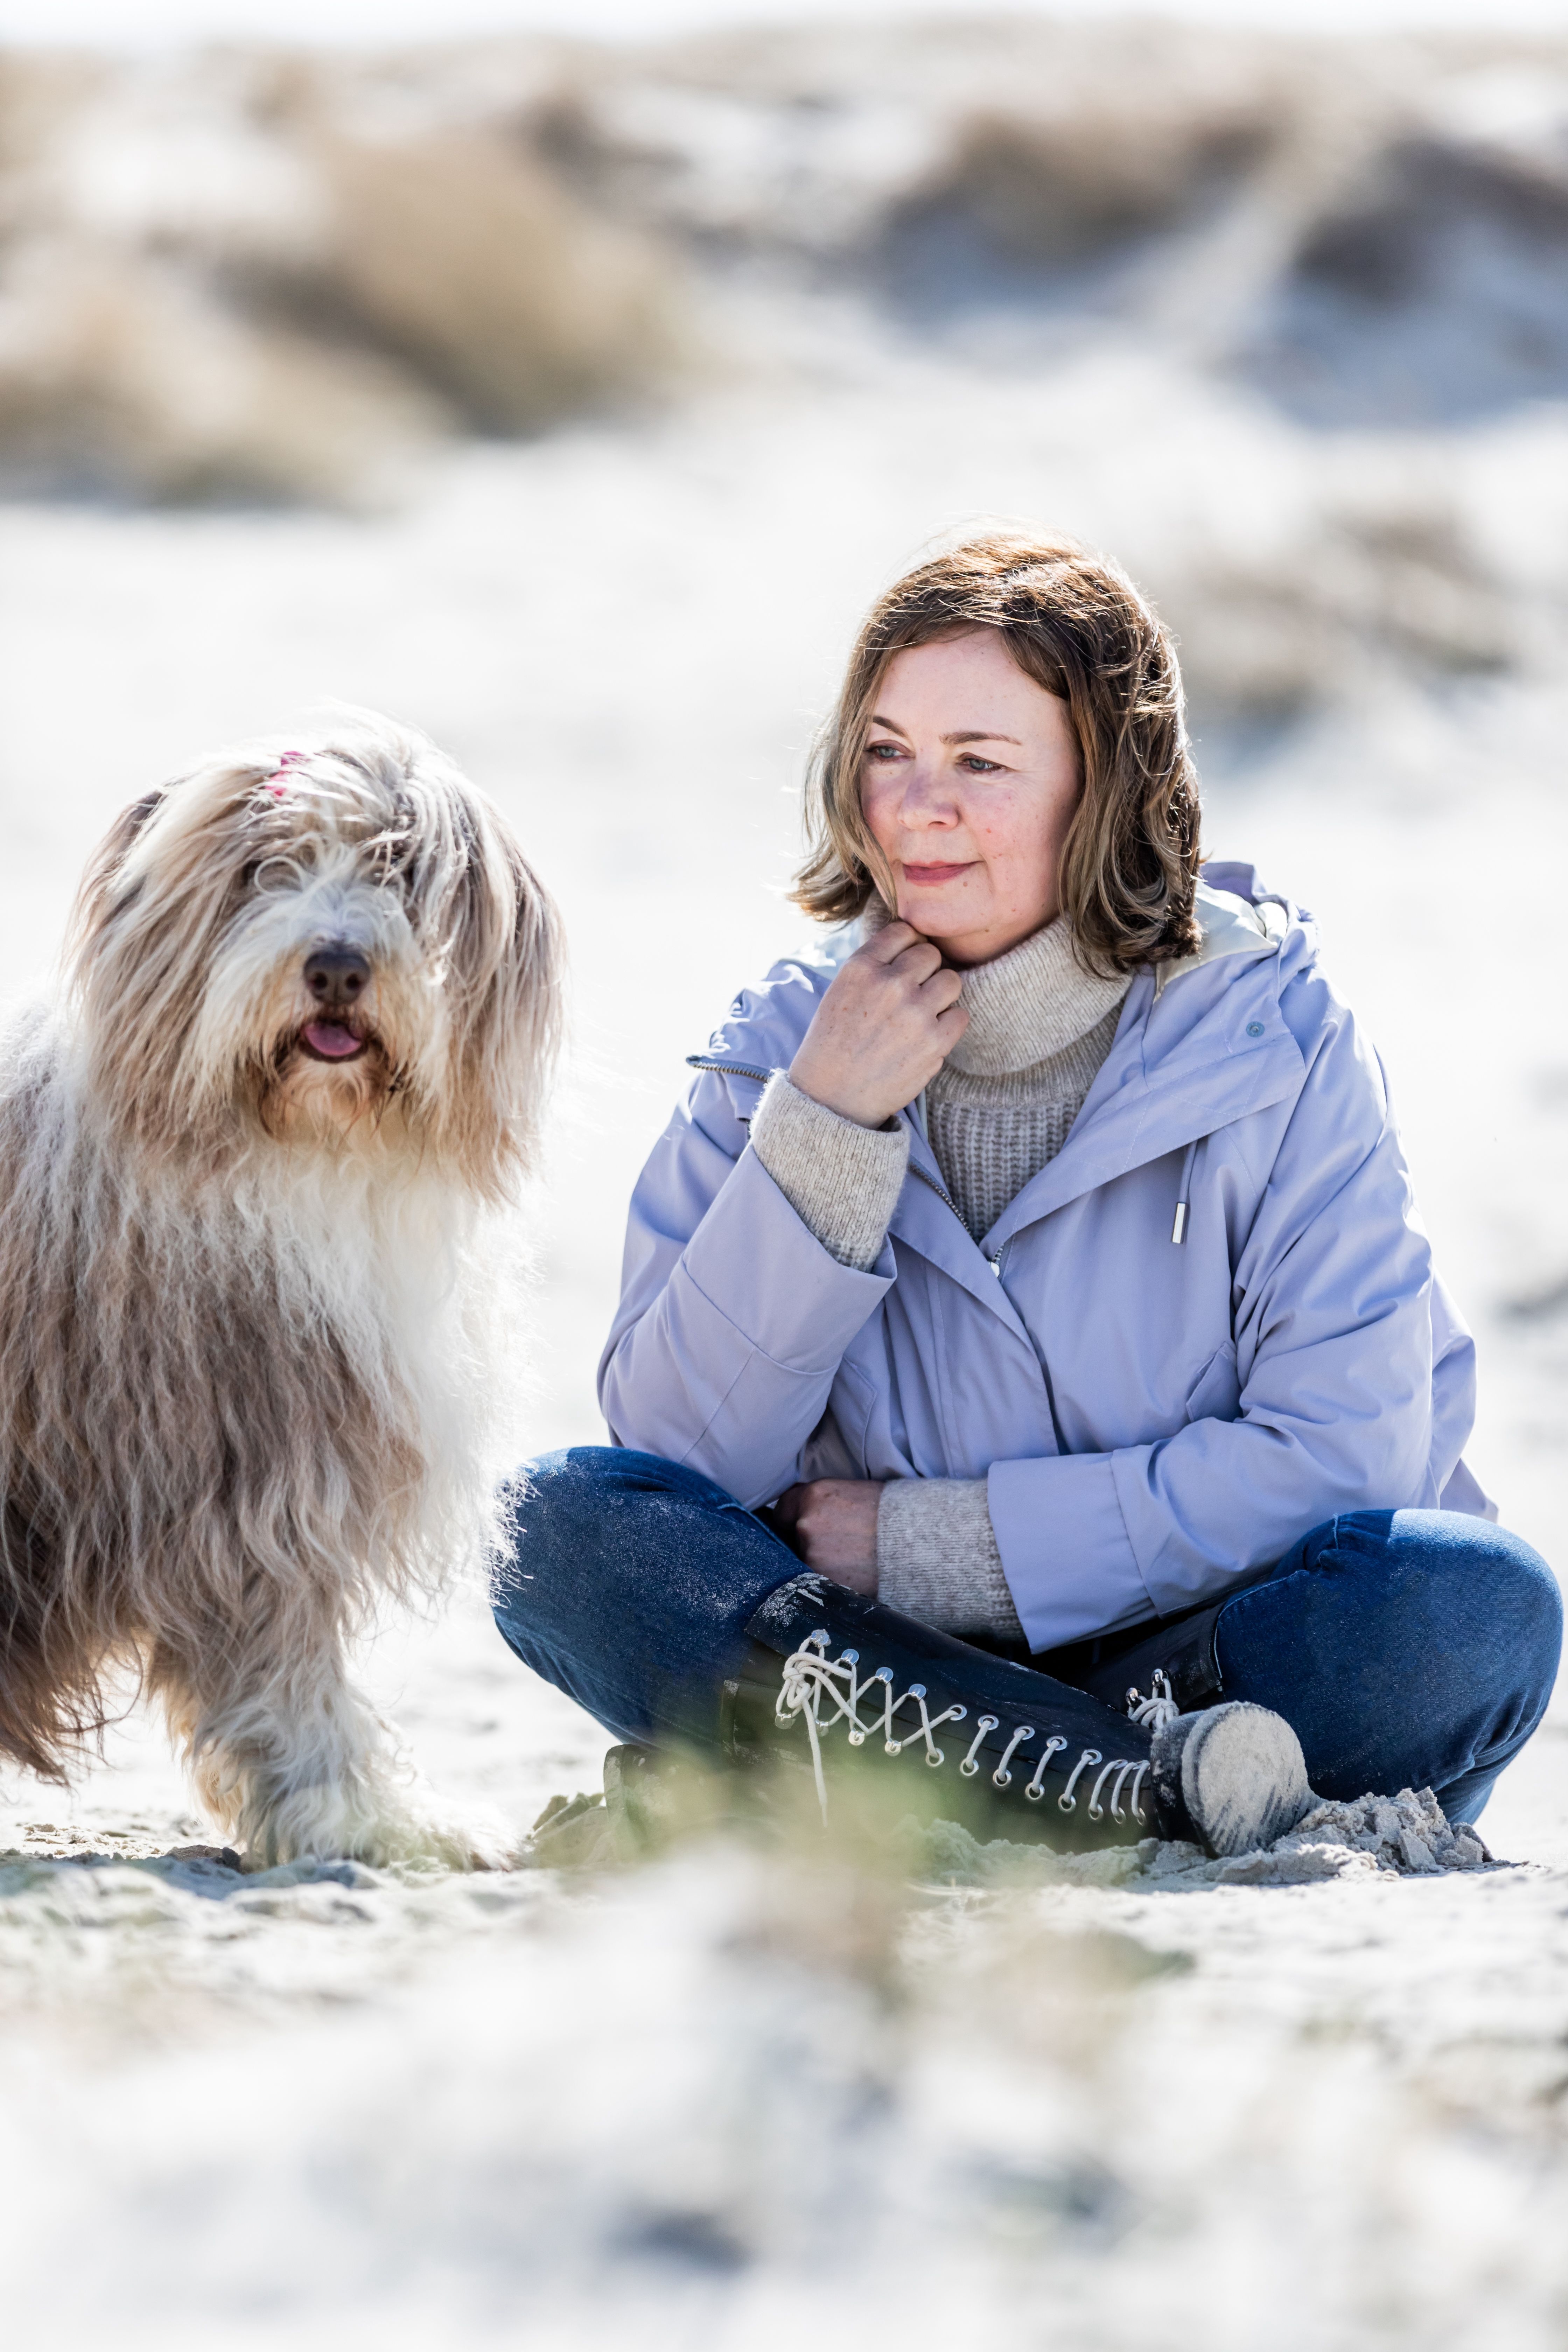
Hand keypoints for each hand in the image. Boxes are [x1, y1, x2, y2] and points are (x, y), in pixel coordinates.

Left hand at [772, 1479, 882, 1594]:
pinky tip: (851, 1571)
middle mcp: (806, 1523)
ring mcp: (812, 1554)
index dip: (793, 1519)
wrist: (919, 1542)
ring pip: (805, 1560)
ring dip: (820, 1561)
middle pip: (792, 1537)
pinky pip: (817, 1579)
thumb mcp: (851, 1493)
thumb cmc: (890, 1515)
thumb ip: (820, 1504)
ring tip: (850, 1559)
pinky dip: (830, 1577)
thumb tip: (800, 1517)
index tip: (802, 1526)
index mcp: (813, 1495)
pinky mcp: (823, 1580)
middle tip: (838, 1544)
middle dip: (808, 1541)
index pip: (783, 1510)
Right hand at [788, 922, 966, 1126]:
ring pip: (951, 980)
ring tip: (923, 1014)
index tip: (903, 965)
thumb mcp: (841, 991)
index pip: (903, 931)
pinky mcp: (934, 1041)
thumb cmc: (835, 1043)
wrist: (832, 1097)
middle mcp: (889, 983)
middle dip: (925, 972)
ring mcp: (914, 1011)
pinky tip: (928, 1035)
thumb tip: (914, 944)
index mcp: (861, 967)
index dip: (908, 947)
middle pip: (931, 954)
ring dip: (941, 995)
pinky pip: (960, 1015)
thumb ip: (874, 966)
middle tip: (913, 994)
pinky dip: (948, 1025)